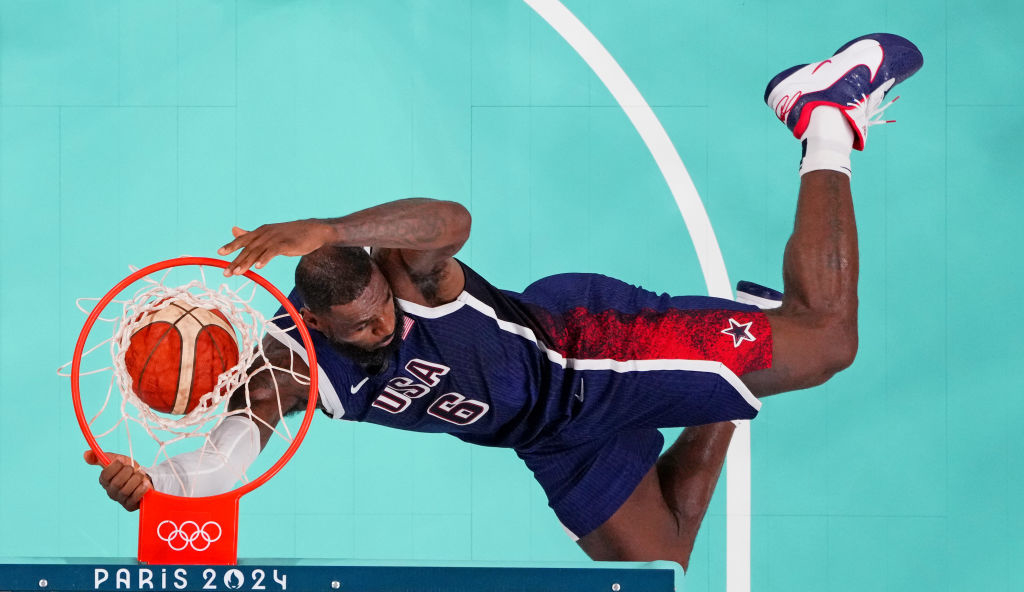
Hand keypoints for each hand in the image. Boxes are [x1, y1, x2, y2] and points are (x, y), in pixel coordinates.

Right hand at [84, 450, 152, 511]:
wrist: (144, 478)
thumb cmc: (128, 469)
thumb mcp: (116, 459)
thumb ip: (101, 457)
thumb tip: (85, 454)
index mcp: (104, 480)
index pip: (105, 475)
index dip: (115, 466)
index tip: (122, 461)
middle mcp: (110, 491)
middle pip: (117, 483)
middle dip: (128, 472)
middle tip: (132, 468)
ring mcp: (120, 499)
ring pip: (126, 490)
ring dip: (136, 479)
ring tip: (139, 476)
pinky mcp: (130, 505)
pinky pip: (135, 498)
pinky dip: (142, 488)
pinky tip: (144, 484)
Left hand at [217, 220, 334, 275]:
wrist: (313, 231)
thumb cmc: (290, 235)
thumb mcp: (269, 233)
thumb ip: (251, 234)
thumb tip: (233, 230)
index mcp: (261, 231)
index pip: (243, 240)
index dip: (231, 246)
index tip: (220, 253)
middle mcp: (266, 233)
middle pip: (248, 248)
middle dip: (236, 260)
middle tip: (226, 273)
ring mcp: (275, 238)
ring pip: (258, 251)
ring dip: (247, 262)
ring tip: (238, 272)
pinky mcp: (286, 244)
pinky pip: (273, 252)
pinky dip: (265, 259)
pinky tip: (259, 267)